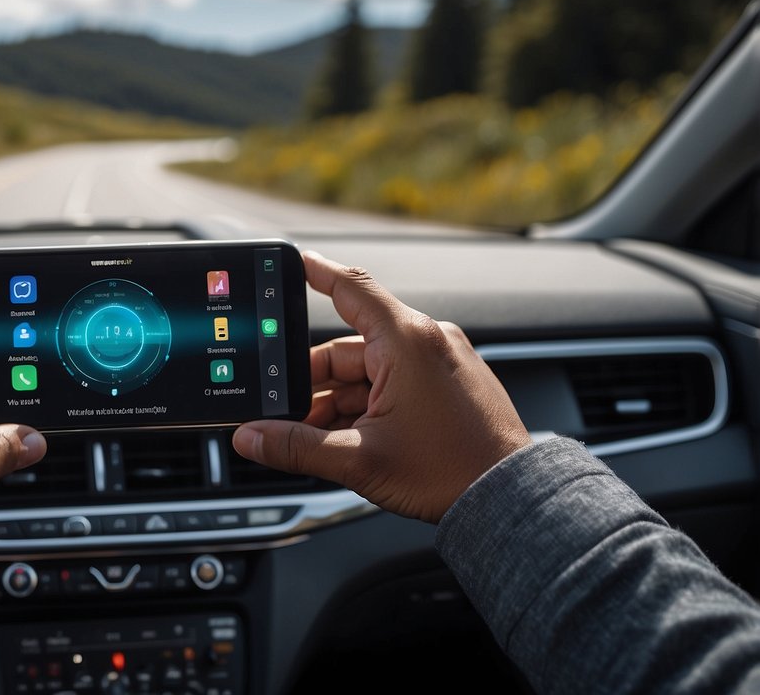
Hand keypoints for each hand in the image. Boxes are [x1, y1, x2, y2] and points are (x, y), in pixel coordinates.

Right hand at [232, 251, 530, 522]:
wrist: (509, 500)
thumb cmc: (452, 472)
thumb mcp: (360, 460)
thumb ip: (296, 446)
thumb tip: (251, 437)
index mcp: (408, 342)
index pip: (351, 289)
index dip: (316, 273)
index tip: (294, 261)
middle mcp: (427, 342)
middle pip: (349, 347)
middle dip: (314, 383)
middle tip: (286, 414)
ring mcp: (440, 363)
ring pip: (368, 370)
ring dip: (338, 401)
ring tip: (318, 438)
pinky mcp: (449, 384)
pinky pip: (393, 383)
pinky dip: (365, 405)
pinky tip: (348, 438)